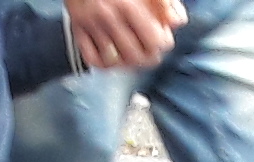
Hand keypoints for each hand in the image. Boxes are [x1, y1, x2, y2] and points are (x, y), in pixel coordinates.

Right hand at [64, 0, 179, 62]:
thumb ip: (164, 2)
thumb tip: (176, 23)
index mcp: (127, 5)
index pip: (154, 41)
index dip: (163, 43)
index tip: (162, 38)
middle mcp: (107, 17)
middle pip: (136, 57)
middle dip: (148, 57)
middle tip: (150, 51)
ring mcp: (90, 25)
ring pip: (114, 62)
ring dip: (127, 62)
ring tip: (133, 54)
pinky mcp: (77, 30)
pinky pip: (92, 59)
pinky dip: (104, 64)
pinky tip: (114, 57)